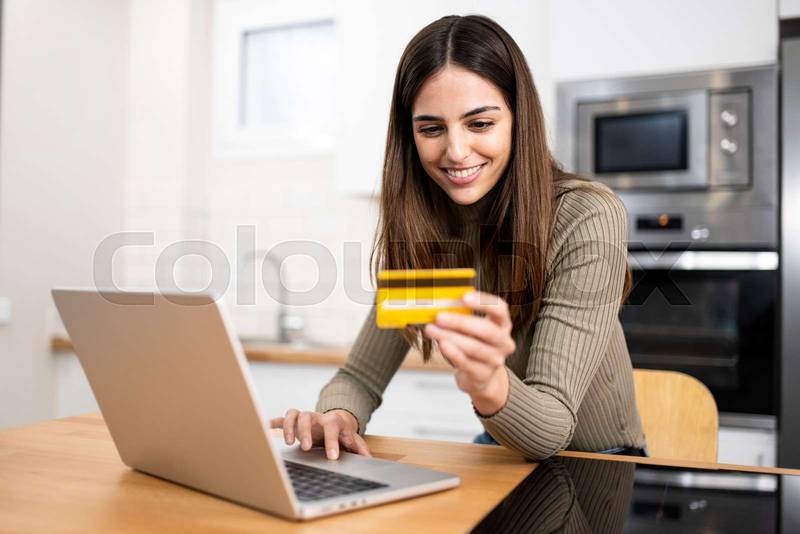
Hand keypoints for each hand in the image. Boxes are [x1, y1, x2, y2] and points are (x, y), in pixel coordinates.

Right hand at [269, 409, 370, 459]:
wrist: (333, 421)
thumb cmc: (341, 433)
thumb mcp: (352, 440)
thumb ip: (360, 448)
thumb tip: (368, 459)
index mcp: (332, 421)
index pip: (332, 426)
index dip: (331, 441)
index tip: (332, 457)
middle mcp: (316, 417)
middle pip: (308, 417)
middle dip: (306, 432)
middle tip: (306, 448)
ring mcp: (303, 418)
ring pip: (293, 414)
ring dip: (289, 427)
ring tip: (288, 442)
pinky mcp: (293, 422)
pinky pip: (280, 419)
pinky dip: (271, 423)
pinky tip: (263, 428)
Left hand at [423, 291, 514, 412]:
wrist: (480, 376)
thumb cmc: (474, 345)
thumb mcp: (473, 328)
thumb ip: (462, 315)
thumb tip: (439, 303)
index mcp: (502, 324)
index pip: (500, 308)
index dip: (484, 301)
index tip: (464, 296)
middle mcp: (504, 342)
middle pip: (486, 330)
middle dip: (460, 322)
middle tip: (440, 317)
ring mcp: (495, 360)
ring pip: (474, 347)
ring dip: (450, 337)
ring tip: (432, 330)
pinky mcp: (483, 374)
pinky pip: (467, 363)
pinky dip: (453, 353)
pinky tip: (442, 345)